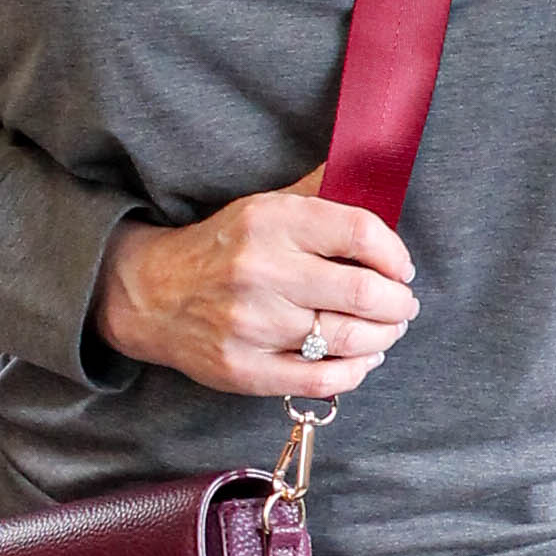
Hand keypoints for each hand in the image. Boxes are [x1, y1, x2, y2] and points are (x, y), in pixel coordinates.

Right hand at [94, 165, 418, 395]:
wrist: (153, 294)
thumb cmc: (224, 249)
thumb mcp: (265, 206)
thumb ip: (320, 194)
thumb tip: (377, 176)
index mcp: (271, 221)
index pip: (360, 233)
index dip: (395, 254)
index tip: (401, 267)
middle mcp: (262, 271)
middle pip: (363, 292)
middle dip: (399, 303)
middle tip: (403, 304)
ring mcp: (252, 325)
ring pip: (348, 339)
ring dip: (384, 337)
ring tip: (388, 330)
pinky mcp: (246, 370)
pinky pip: (322, 379)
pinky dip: (356, 371)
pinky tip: (363, 358)